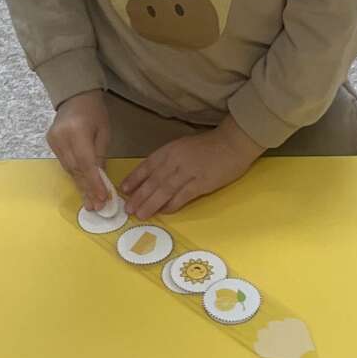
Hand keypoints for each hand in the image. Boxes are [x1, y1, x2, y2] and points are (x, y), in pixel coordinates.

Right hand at [47, 91, 113, 205]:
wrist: (75, 96)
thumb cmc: (95, 113)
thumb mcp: (104, 133)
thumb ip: (101, 157)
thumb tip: (100, 182)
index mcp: (77, 131)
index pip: (85, 163)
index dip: (93, 183)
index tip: (102, 199)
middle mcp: (61, 137)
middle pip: (75, 169)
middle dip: (87, 189)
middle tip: (97, 207)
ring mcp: (53, 141)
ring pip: (68, 169)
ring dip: (81, 186)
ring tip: (91, 203)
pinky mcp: (50, 143)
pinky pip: (64, 164)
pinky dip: (75, 176)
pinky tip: (83, 188)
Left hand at [122, 116, 263, 219]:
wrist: (232, 143)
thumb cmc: (208, 146)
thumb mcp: (183, 147)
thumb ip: (169, 160)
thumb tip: (154, 177)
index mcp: (169, 150)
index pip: (147, 165)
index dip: (135, 178)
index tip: (124, 190)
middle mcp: (175, 161)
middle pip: (153, 181)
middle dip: (139, 196)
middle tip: (128, 209)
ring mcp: (188, 172)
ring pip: (164, 190)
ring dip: (151, 203)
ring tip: (141, 214)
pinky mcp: (201, 183)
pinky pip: (182, 196)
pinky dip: (172, 205)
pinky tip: (163, 213)